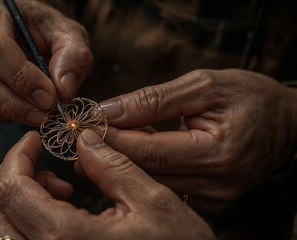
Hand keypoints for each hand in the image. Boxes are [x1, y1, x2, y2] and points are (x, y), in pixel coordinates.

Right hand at [0, 0, 91, 124]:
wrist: (28, 37)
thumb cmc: (46, 33)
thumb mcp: (69, 36)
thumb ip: (73, 57)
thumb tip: (64, 90)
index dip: (21, 78)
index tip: (49, 98)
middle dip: (11, 103)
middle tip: (43, 115)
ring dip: (4, 113)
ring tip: (35, 115)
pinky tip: (19, 111)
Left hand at [0, 130, 214, 238]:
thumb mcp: (153, 202)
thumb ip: (112, 165)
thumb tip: (83, 139)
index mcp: (66, 239)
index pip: (12, 189)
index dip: (17, 155)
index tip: (35, 138)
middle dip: (9, 176)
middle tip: (36, 157)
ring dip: (16, 199)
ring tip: (56, 184)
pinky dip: (26, 219)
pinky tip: (61, 206)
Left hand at [99, 69, 296, 213]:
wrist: (285, 123)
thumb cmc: (249, 97)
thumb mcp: (203, 86)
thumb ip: (153, 100)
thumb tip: (108, 111)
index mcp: (218, 153)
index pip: (150, 151)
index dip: (113, 139)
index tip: (85, 125)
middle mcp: (217, 184)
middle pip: (146, 172)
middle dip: (109, 153)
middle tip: (82, 137)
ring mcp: (214, 198)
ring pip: (152, 183)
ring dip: (122, 163)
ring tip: (98, 144)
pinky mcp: (210, 202)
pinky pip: (165, 188)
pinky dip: (143, 172)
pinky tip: (127, 157)